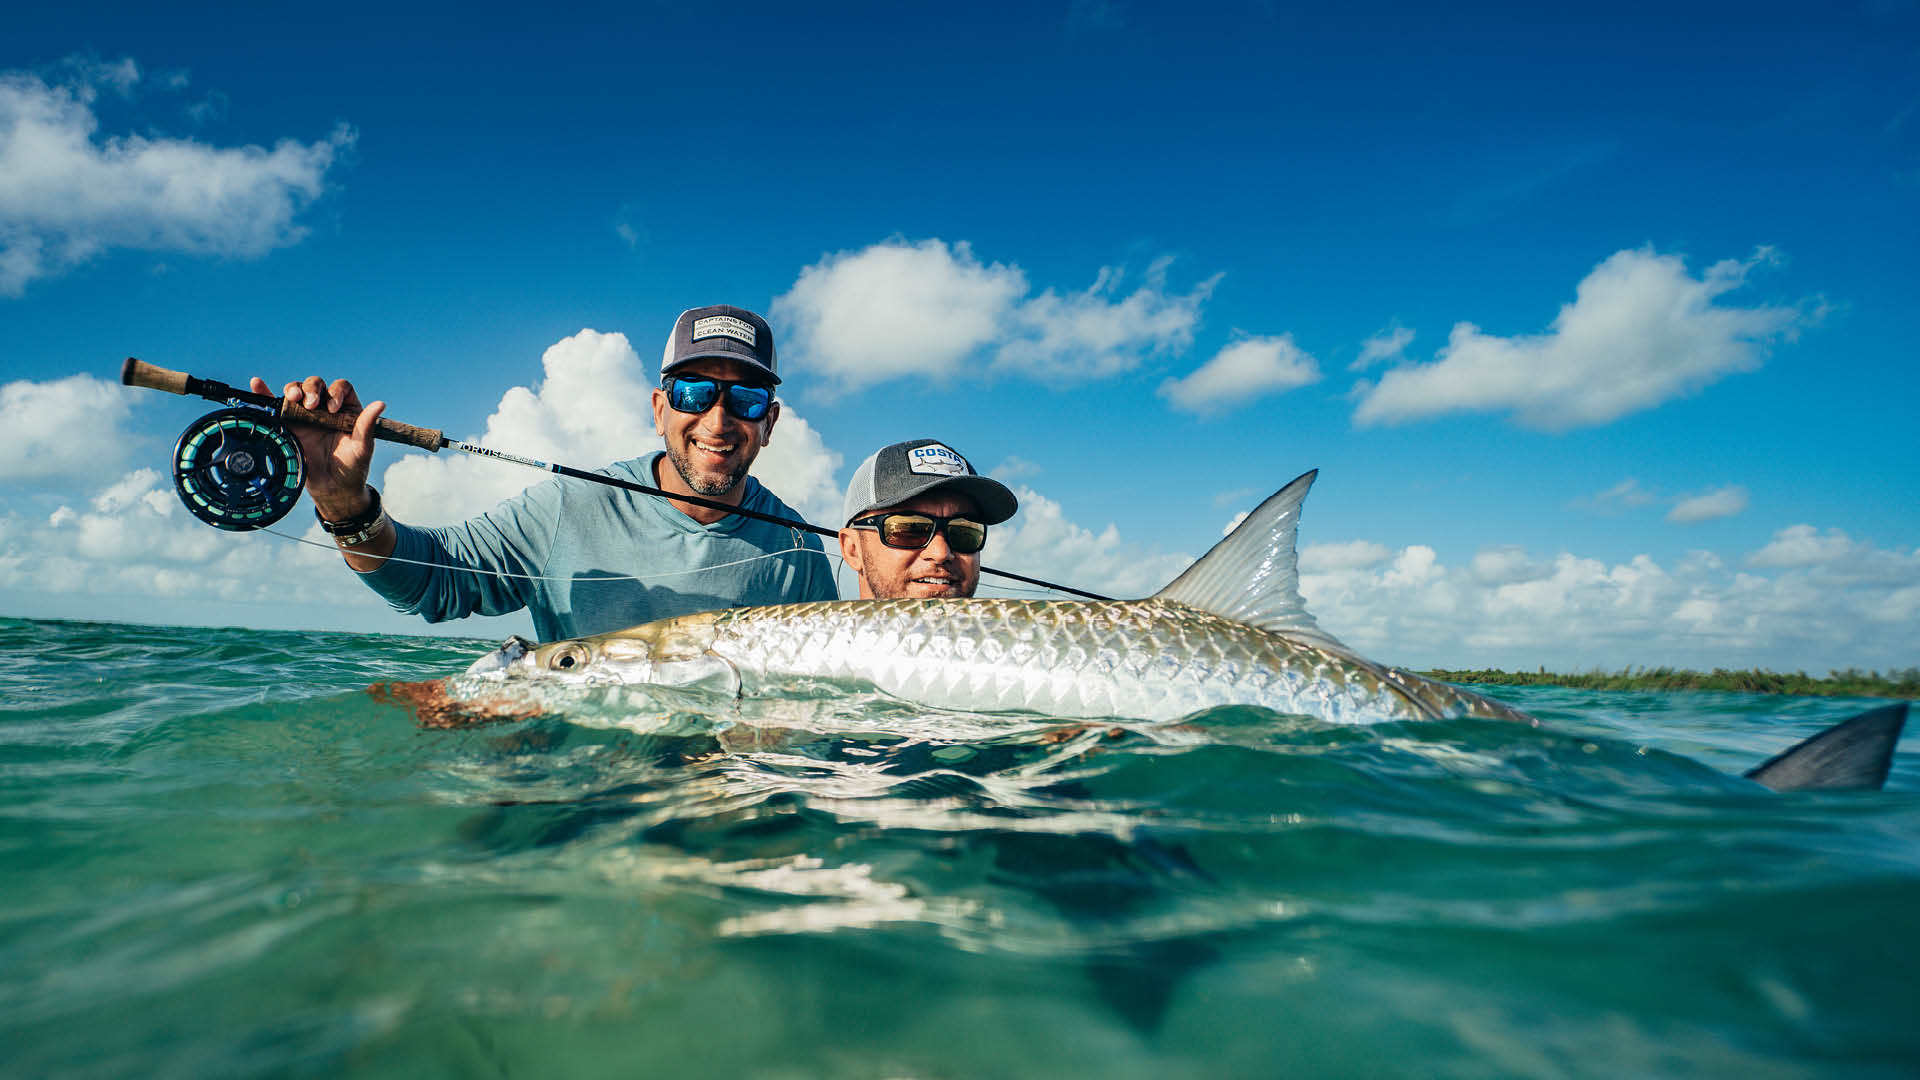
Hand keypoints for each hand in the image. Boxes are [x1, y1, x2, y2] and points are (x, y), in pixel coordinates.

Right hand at [249, 375, 386, 520]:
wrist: (333, 488)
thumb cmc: (352, 467)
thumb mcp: (362, 447)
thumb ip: (367, 426)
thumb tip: (380, 404)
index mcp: (347, 409)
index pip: (340, 388)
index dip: (335, 392)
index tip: (333, 409)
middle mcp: (325, 408)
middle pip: (315, 385)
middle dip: (312, 389)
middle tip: (312, 405)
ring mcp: (305, 415)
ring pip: (296, 391)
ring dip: (293, 389)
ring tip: (294, 399)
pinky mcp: (288, 425)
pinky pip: (275, 406)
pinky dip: (265, 394)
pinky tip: (257, 384)